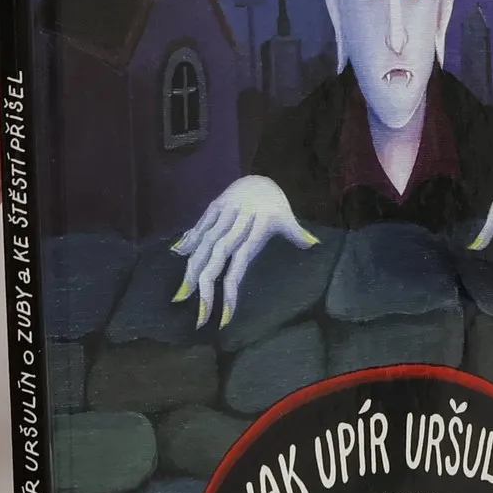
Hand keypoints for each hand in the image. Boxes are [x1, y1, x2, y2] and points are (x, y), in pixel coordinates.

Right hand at [171, 175, 317, 328]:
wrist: (259, 175)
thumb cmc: (274, 203)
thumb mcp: (287, 216)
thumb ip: (296, 232)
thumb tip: (314, 244)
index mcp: (258, 228)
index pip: (241, 264)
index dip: (231, 290)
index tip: (225, 316)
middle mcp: (239, 221)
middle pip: (218, 257)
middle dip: (206, 287)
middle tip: (200, 317)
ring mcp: (224, 213)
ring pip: (204, 243)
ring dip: (191, 270)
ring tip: (182, 296)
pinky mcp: (214, 206)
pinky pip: (200, 225)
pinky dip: (189, 239)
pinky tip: (178, 257)